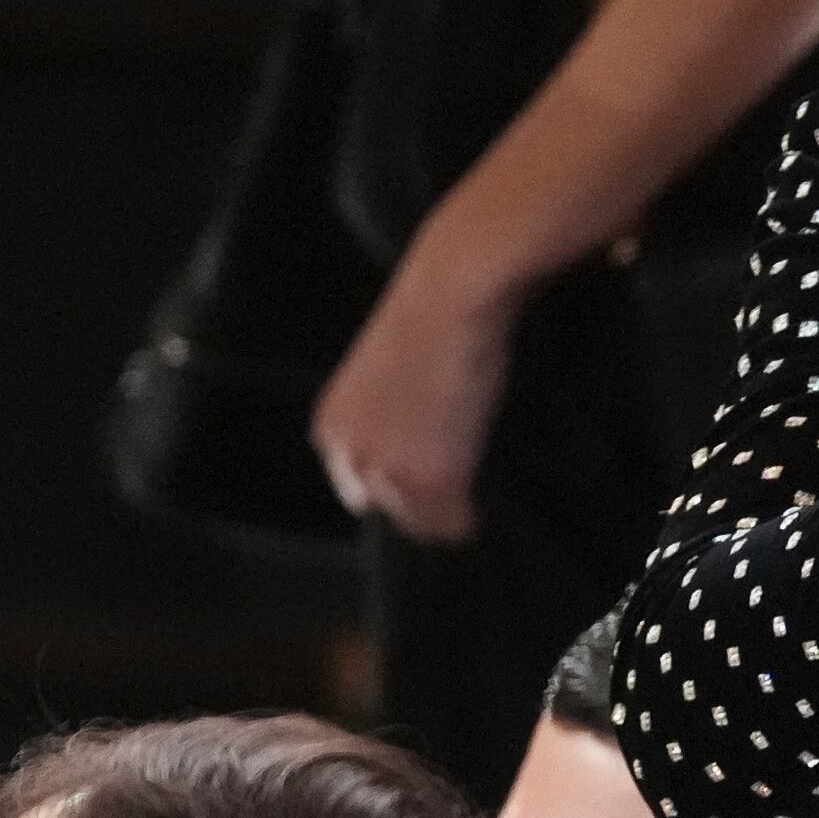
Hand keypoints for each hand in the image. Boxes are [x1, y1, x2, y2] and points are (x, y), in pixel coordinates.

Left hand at [311, 244, 520, 546]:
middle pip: (391, 512)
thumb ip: (386, 415)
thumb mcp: (385, 371)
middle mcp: (350, 454)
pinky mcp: (432, 479)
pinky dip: (474, 515)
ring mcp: (389, 471)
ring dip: (449, 508)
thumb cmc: (430, 313)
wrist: (453, 293)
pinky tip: (486, 492)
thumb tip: (414, 438)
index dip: (400, 484)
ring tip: (474, 480)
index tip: (430, 475)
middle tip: (460, 480)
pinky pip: (456, 524)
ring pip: (423, 523)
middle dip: (424, 502)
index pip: (358, 488)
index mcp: (332, 426)